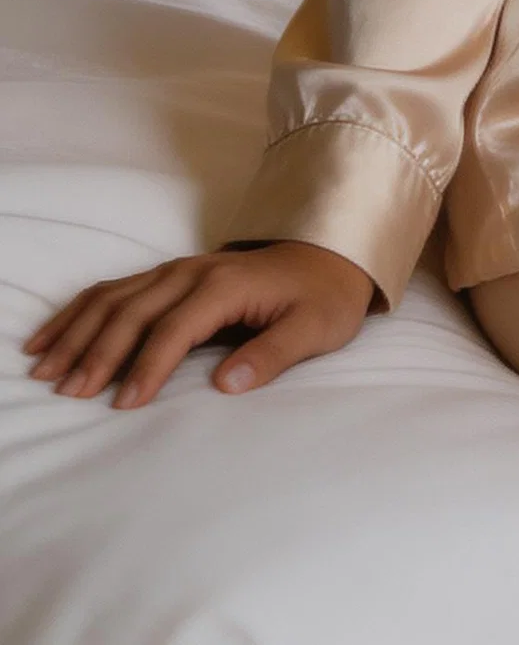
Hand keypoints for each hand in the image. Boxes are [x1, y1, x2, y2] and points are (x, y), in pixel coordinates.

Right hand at [22, 241, 375, 409]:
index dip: (147, 366)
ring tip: (46, 369)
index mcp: (227, 285)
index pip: (176, 329)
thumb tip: (227, 384)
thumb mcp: (315, 329)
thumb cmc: (322, 299)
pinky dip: (80, 311)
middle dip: (99, 352)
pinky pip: (115, 289)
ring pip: (115, 297)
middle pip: (135, 311)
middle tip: (70, 394)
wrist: (330, 256)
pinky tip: (51, 335)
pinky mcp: (169, 275)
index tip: (123, 405)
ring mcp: (178, 269)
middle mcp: (194, 271)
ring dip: (78, 332)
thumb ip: (273, 355)